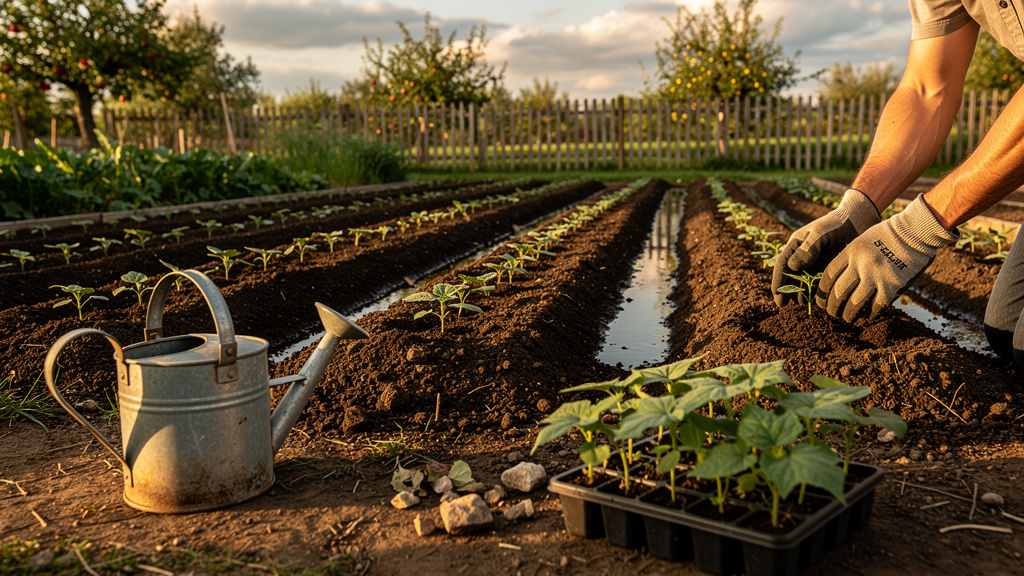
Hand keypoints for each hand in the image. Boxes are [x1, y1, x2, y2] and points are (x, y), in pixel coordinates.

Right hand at [772, 189, 879, 306]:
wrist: (858, 222)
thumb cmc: (837, 224)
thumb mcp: (821, 233)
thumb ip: (808, 249)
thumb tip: (793, 267)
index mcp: (795, 246)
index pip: (782, 265)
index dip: (778, 282)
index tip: (778, 297)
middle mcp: (802, 257)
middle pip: (791, 277)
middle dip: (788, 291)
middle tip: (787, 305)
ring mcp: (814, 265)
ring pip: (804, 283)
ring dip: (802, 294)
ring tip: (804, 303)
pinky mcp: (826, 270)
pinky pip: (819, 285)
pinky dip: (817, 293)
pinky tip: (819, 301)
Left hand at [816, 195, 957, 320]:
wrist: (917, 231)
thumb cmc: (888, 235)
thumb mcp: (862, 240)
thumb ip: (850, 258)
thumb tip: (836, 280)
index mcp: (851, 251)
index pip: (828, 276)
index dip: (822, 291)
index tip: (822, 299)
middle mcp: (861, 264)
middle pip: (838, 292)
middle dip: (832, 307)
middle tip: (832, 312)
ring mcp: (877, 276)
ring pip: (854, 304)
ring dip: (848, 314)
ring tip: (847, 317)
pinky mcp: (893, 287)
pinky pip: (876, 307)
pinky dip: (869, 314)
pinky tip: (868, 315)